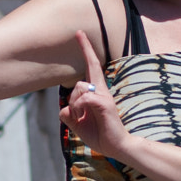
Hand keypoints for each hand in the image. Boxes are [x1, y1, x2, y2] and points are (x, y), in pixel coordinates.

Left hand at [59, 31, 132, 159]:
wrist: (116, 146)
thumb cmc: (100, 134)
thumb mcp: (78, 125)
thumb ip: (69, 115)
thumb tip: (64, 109)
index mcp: (97, 93)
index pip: (91, 67)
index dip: (86, 50)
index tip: (79, 34)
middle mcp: (101, 90)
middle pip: (85, 73)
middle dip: (83, 59)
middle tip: (79, 37)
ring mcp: (104, 96)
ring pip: (79, 88)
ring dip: (75, 106)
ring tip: (82, 119)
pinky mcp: (104, 103)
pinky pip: (83, 99)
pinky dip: (78, 110)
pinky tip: (83, 118)